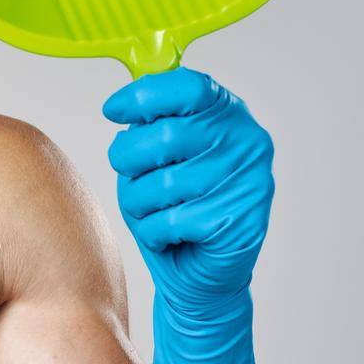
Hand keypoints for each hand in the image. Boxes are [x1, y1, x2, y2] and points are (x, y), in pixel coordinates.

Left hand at [103, 67, 273, 363]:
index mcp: (229, 115)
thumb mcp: (158, 157)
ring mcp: (250, 183)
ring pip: (160, 183)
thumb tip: (126, 100)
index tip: (113, 110)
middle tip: (131, 176)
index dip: (142, 96)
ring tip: (152, 211)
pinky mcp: (240, 223)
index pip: (186, 86)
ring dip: (140, 202)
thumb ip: (151, 125)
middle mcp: (247, 143)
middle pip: (164, 137)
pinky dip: (153, 232)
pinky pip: (168, 221)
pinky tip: (168, 235)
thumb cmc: (174, 207)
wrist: (200, 277)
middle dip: (129, 160)